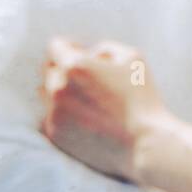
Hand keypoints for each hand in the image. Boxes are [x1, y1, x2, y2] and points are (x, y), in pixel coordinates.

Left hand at [37, 36, 171, 183]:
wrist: (143, 145)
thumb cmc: (142, 98)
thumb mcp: (131, 57)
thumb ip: (105, 48)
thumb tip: (90, 54)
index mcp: (74, 66)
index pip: (55, 46)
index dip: (70, 46)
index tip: (82, 53)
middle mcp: (57, 88)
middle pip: (50, 69)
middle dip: (66, 69)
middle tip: (88, 78)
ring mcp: (54, 114)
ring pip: (47, 93)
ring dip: (62, 91)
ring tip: (87, 99)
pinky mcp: (55, 135)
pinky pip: (50, 115)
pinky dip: (63, 113)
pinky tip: (84, 116)